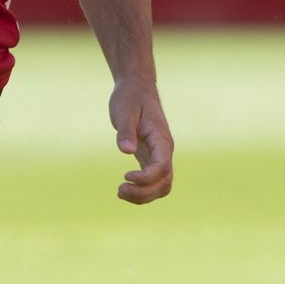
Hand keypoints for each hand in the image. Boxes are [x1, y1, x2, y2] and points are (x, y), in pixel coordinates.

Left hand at [109, 79, 173, 203]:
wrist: (136, 88)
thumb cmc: (130, 97)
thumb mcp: (124, 110)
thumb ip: (126, 131)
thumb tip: (126, 151)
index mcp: (161, 139)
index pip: (163, 166)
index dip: (147, 178)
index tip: (125, 176)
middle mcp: (164, 150)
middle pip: (165, 182)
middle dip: (144, 192)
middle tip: (119, 190)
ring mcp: (160, 155)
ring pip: (162, 186)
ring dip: (144, 196)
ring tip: (120, 192)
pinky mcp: (151, 158)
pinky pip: (154, 182)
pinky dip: (142, 191)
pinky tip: (125, 188)